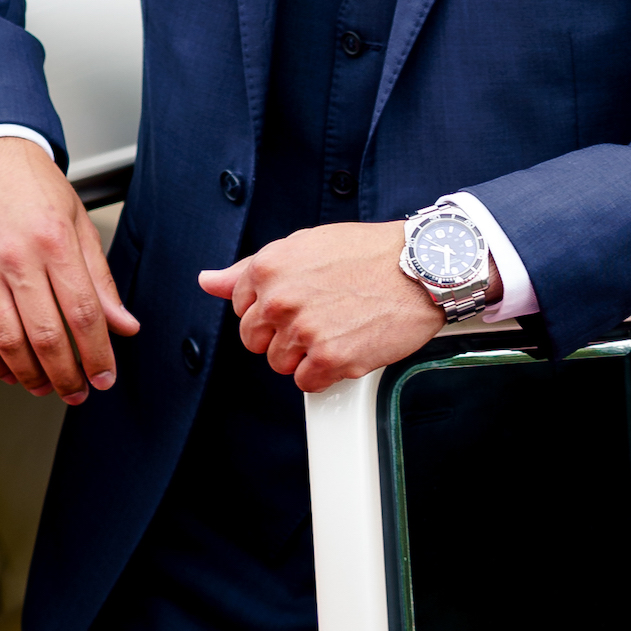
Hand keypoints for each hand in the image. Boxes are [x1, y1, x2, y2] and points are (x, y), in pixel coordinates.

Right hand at [0, 137, 140, 402]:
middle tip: (78, 391)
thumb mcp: (78, 222)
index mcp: (55, 240)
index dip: (97, 353)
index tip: (104, 376)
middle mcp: (17, 255)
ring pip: (8, 341)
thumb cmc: (29, 185)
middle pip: (46, 335)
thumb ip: (100, 279)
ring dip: (30, 375)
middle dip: (67, 374)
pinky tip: (9, 371)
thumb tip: (123, 324)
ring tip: (47, 386)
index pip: (83, 312)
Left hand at [199, 222, 487, 392]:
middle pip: (255, 342)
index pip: (242, 310)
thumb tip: (208, 281)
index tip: (300, 303)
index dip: (272, 311)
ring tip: (338, 328)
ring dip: (307, 356)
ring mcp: (304, 331)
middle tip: (321, 317)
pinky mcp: (330, 359)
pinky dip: (327, 373)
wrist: (421, 268)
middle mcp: (280, 300)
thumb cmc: (368, 254)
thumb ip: (250, 269)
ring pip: (280, 365)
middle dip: (283, 336)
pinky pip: (307, 384)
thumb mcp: (303, 246)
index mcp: (268, 269)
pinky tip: (348, 346)